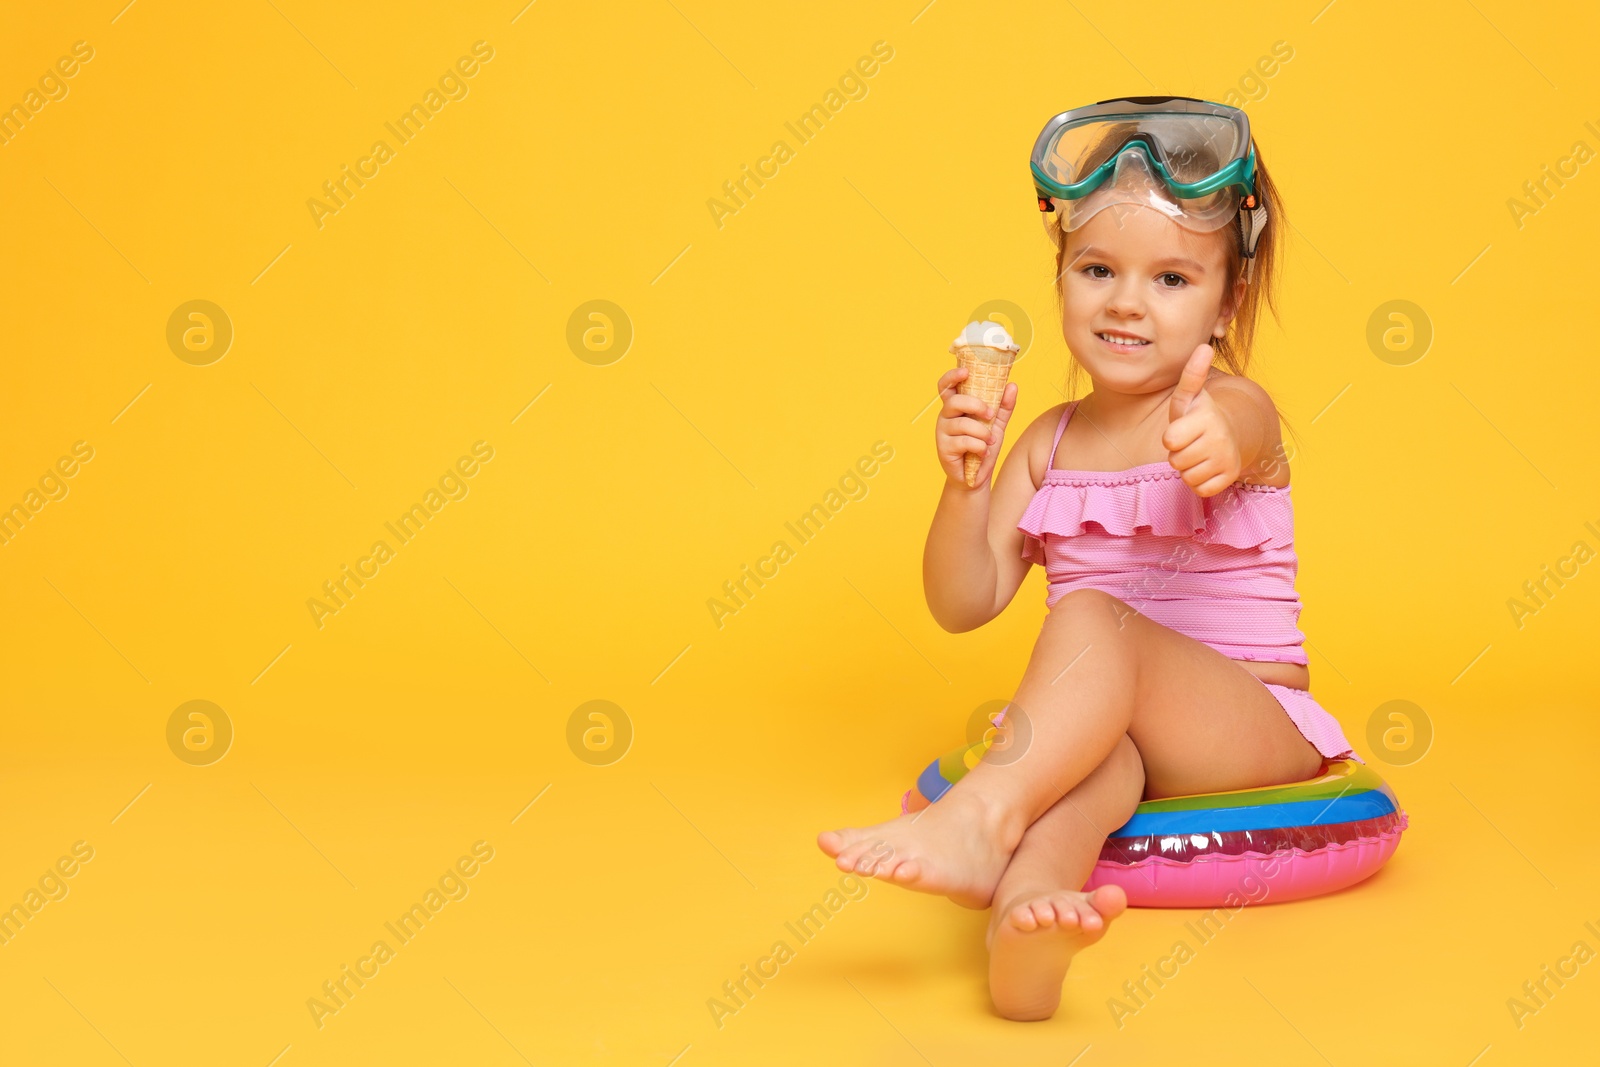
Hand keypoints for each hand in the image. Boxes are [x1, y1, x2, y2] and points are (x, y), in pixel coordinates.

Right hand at [934, 366, 1017, 488]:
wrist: (977, 476)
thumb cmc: (983, 446)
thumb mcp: (997, 424)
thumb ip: (1004, 406)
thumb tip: (1012, 385)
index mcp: (957, 406)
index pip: (947, 386)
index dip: (952, 376)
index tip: (967, 372)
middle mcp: (946, 416)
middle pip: (954, 401)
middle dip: (975, 405)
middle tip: (990, 414)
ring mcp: (942, 432)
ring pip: (962, 424)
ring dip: (982, 432)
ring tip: (990, 440)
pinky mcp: (944, 448)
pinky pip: (964, 442)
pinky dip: (979, 447)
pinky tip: (983, 453)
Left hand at [1161, 343, 1239, 497]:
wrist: (1233, 434)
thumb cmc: (1200, 416)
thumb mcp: (1190, 397)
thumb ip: (1191, 375)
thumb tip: (1204, 346)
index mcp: (1206, 417)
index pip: (1170, 440)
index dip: (1172, 437)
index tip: (1183, 428)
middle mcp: (1219, 438)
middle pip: (1176, 461)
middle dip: (1179, 453)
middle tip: (1191, 442)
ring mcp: (1226, 459)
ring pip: (1187, 476)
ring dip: (1188, 468)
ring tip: (1198, 453)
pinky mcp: (1230, 477)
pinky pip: (1200, 489)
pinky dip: (1200, 482)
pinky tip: (1207, 467)